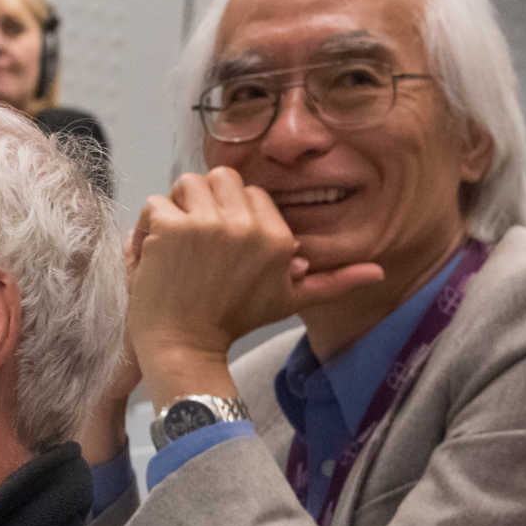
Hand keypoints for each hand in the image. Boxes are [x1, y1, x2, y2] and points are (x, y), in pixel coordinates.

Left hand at [126, 168, 383, 403]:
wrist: (184, 347)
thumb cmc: (232, 323)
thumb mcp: (289, 301)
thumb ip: (333, 282)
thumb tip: (378, 271)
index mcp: (278, 236)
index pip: (251, 193)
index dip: (231, 214)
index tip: (221, 247)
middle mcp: (248, 225)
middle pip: (220, 178)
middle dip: (205, 202)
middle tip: (195, 240)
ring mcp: (208, 224)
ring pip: (187, 183)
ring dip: (176, 209)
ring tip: (175, 244)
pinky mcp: (173, 228)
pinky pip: (156, 203)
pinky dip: (147, 225)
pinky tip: (154, 253)